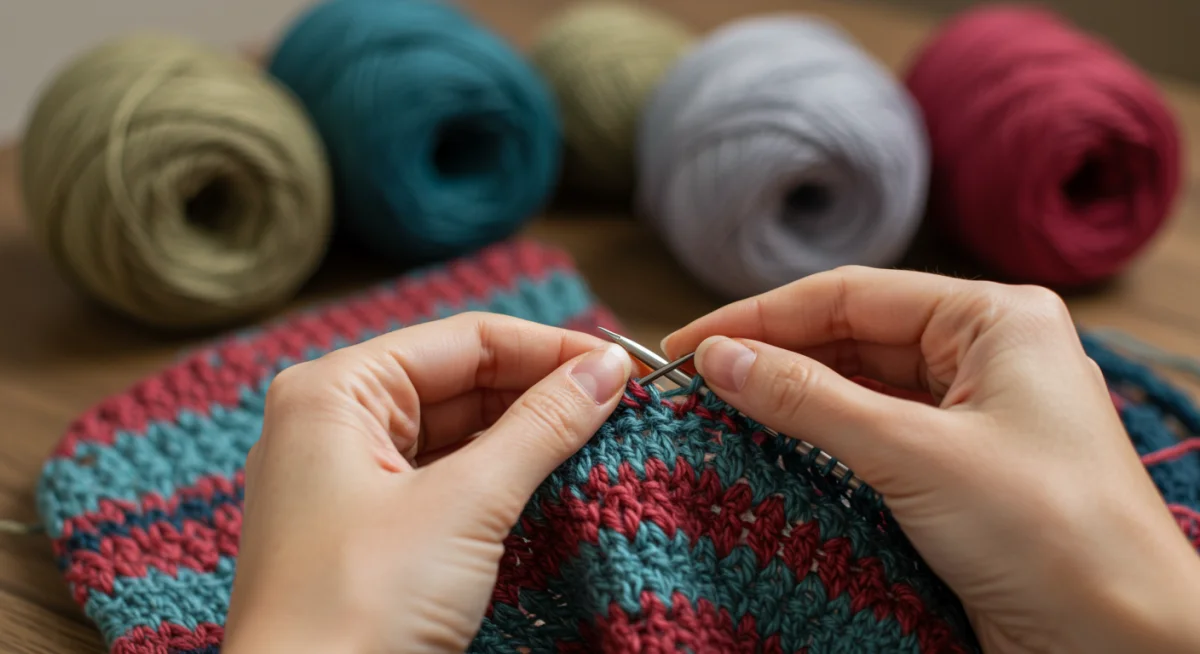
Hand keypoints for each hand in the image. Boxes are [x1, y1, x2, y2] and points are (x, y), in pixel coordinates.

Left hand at [222, 312, 631, 653]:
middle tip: (622, 404)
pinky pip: (443, 480)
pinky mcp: (365, 531)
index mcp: (334, 392)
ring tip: (601, 437)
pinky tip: (553, 480)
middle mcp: (333, 423)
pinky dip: (498, 478)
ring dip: (526, 435)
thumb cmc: (356, 609)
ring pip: (455, 432)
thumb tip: (604, 371)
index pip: (463, 340)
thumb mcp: (464, 506)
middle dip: (541, 391)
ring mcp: (346, 479)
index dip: (548, 348)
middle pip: (459, 381)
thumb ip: (540, 427)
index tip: (621, 365)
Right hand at [663, 266, 1199, 653]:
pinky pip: (878, 436)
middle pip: (853, 337)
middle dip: (774, 357)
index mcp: (995, 319)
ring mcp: (976, 413)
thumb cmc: (1055, 536)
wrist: (1126, 647)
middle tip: (696, 384)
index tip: (689, 342)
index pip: (853, 295)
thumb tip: (720, 359)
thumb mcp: (915, 455)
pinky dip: (825, 441)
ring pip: (862, 387)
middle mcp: (988, 354)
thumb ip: (809, 400)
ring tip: (720, 413)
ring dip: (794, 400)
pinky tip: (775, 448)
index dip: (762, 316)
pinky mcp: (963, 469)